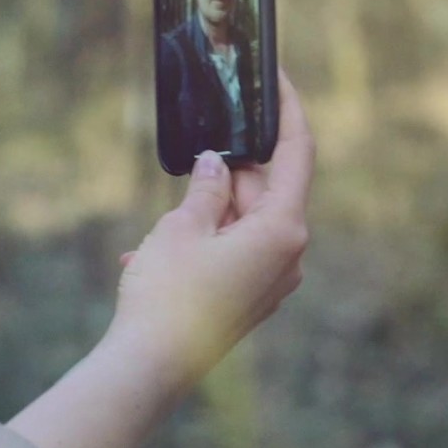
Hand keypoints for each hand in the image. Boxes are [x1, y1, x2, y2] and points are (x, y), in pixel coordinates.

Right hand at [106, 69, 314, 391]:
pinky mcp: (248, 300)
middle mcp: (287, 257)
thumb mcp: (182, 226)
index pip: (297, 154)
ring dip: (205, 212)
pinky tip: (150, 255)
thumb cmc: (168, 294)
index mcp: (283, 230)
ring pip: (244, 223)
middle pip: (267, 191)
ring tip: (160, 223)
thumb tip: (216, 163)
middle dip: (231, 169)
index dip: (289, 112)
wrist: (150, 367)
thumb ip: (206, 187)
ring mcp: (269, 281)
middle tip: (199, 146)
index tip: (280, 80)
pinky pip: (230, 254)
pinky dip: (198, 244)